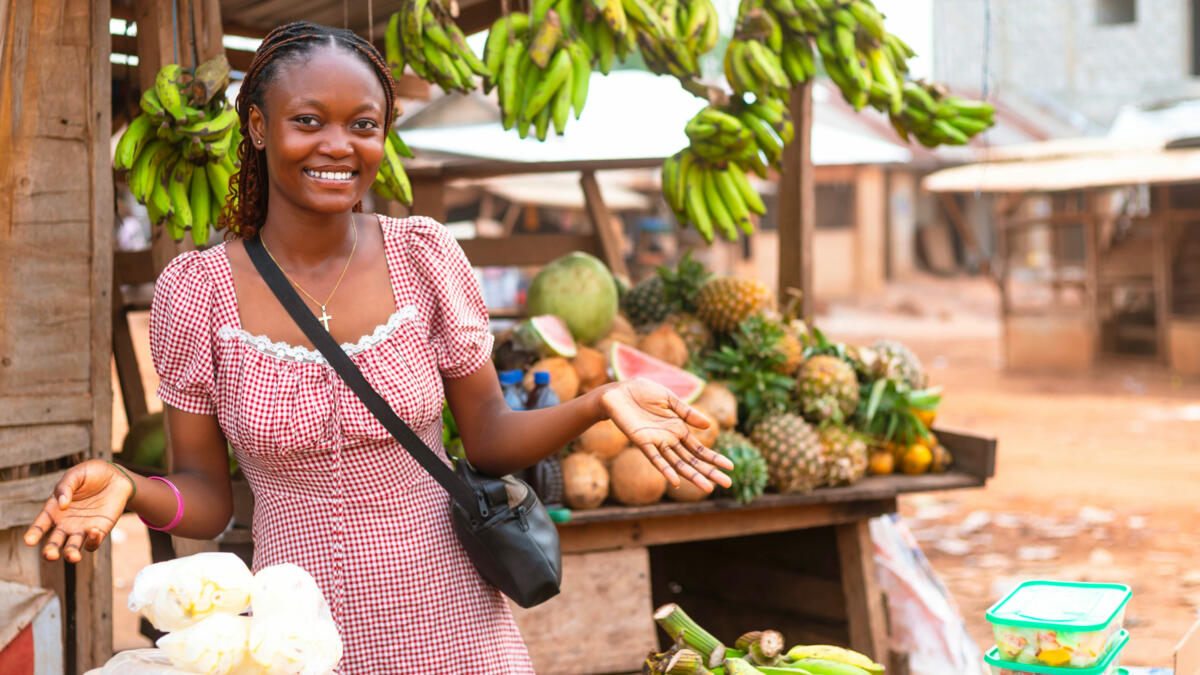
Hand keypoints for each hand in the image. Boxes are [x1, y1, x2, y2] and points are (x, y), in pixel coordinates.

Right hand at [23, 459, 133, 561]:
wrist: (116, 476)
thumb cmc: (91, 474)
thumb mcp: (76, 475)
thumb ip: (65, 487)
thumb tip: (62, 505)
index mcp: (54, 511)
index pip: (40, 526)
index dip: (33, 534)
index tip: (29, 541)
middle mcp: (65, 524)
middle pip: (53, 543)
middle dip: (50, 551)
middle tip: (50, 555)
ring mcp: (82, 529)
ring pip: (72, 548)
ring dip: (71, 554)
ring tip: (73, 556)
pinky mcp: (99, 531)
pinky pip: (93, 543)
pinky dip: (93, 541)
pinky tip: (94, 532)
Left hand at [599, 379, 733, 492]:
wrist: (617, 391)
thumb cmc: (642, 392)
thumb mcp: (669, 398)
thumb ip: (687, 412)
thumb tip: (709, 425)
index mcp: (677, 429)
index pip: (699, 449)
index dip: (714, 458)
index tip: (730, 467)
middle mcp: (669, 439)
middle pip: (692, 460)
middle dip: (710, 472)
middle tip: (728, 484)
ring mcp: (656, 442)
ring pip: (677, 464)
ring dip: (693, 476)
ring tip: (708, 488)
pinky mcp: (641, 441)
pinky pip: (655, 459)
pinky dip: (665, 470)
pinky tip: (677, 481)